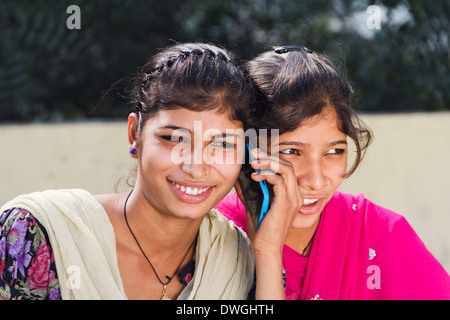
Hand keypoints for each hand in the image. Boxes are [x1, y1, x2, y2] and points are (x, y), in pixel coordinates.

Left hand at [246, 148, 301, 298]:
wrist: (266, 249)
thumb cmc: (261, 228)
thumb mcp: (253, 203)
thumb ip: (249, 189)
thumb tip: (239, 174)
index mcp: (291, 193)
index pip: (285, 167)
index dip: (270, 157)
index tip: (254, 153)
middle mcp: (296, 194)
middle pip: (287, 164)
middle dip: (268, 155)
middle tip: (252, 152)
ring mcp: (293, 199)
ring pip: (286, 169)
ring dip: (267, 162)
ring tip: (252, 162)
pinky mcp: (286, 204)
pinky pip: (280, 181)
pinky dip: (267, 175)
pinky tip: (254, 177)